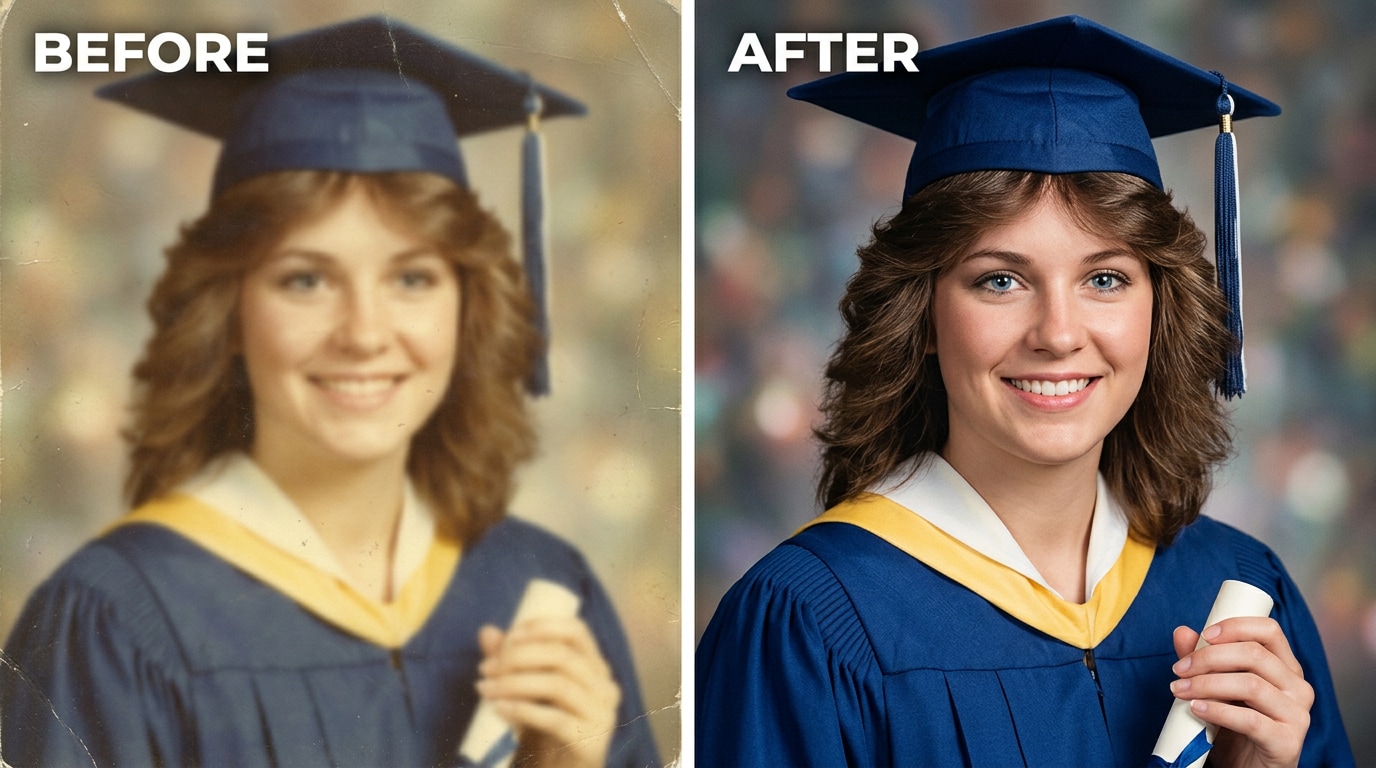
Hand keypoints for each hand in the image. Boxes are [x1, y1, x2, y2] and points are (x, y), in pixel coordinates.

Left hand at [476, 617, 620, 767]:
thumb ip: (511, 661)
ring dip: (515, 683)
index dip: (544, 627)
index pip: (577, 632)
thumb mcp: (529, 691)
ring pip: (558, 685)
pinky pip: (555, 719)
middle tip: (487, 668)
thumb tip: (487, 632)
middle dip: (519, 657)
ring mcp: (601, 714)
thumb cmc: (547, 727)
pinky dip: (523, 711)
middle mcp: (605, 686)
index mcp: (595, 667)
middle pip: (564, 657)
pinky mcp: (590, 741)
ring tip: (486, 688)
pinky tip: (500, 709)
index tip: (510, 636)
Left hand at [1169, 617, 1313, 767]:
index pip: (1269, 631)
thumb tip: (1182, 632)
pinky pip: (1251, 720)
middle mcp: (1298, 688)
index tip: (1205, 635)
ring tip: (1180, 690)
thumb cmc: (1236, 727)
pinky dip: (1218, 711)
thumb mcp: (1219, 690)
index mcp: (1286, 668)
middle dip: (1209, 657)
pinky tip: (1197, 709)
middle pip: (1255, 655)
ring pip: (1250, 685)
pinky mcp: (1287, 743)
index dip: (1236, 627)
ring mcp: (1297, 716)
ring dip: (1207, 684)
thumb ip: (1203, 661)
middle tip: (1179, 669)